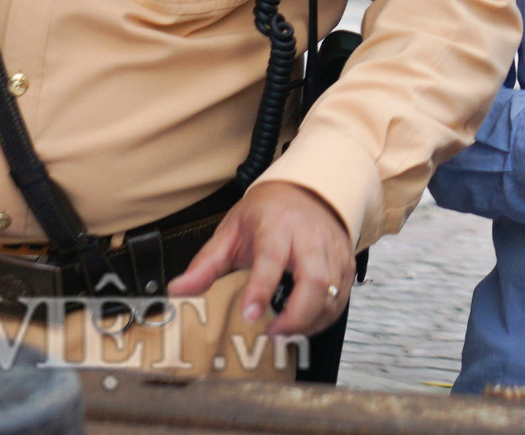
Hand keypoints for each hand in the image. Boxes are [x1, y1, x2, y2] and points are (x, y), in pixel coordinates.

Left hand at [169, 180, 353, 337]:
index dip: (261, 288)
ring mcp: (333, 250)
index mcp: (277, 225)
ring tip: (284, 333)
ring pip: (332, 293)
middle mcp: (310, 237)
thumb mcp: (231, 231)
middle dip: (296, 316)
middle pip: (314, 280)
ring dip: (310, 322)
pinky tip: (304, 324)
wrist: (306, 191)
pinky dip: (324, 318)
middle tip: (272, 333)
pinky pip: (340, 298)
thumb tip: (178, 290)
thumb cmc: (268, 212)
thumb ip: (205, 264)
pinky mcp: (346, 263)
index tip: (250, 316)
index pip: (271, 257)